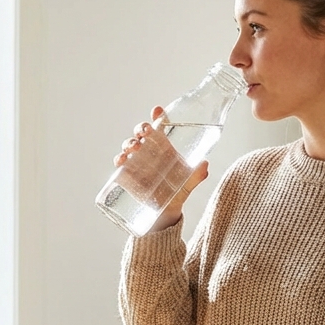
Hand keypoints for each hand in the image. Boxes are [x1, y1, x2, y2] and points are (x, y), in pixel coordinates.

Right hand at [112, 107, 208, 232]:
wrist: (164, 214)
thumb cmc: (177, 193)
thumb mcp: (188, 185)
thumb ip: (196, 176)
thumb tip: (205, 165)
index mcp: (165, 148)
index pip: (160, 128)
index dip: (158, 117)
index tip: (157, 110)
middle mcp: (150, 152)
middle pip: (142, 133)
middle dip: (141, 128)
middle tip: (145, 131)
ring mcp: (137, 162)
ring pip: (130, 145)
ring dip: (129, 142)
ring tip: (134, 147)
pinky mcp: (127, 174)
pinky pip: (120, 163)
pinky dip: (118, 159)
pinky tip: (121, 160)